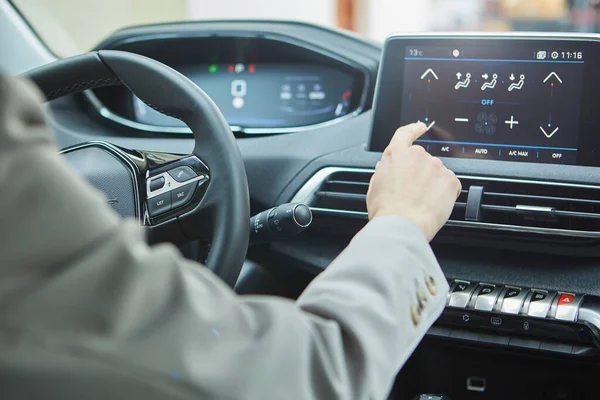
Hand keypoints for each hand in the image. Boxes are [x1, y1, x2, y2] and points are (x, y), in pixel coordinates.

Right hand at [366, 122, 460, 240]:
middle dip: (421, 174)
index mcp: (396, 155)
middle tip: (413, 193)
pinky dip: (445, 194)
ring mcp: (435, 166)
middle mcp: (417, 156)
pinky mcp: (450, 180)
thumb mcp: (375, 187)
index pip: (405, 134)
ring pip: (437, 174)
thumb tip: (387, 169)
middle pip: (423, 160)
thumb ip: (384, 172)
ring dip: (432, 185)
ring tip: (421, 203)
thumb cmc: (386, 210)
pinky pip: (450, 185)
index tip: (420, 127)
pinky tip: (433, 205)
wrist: (402, 224)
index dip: (413, 129)